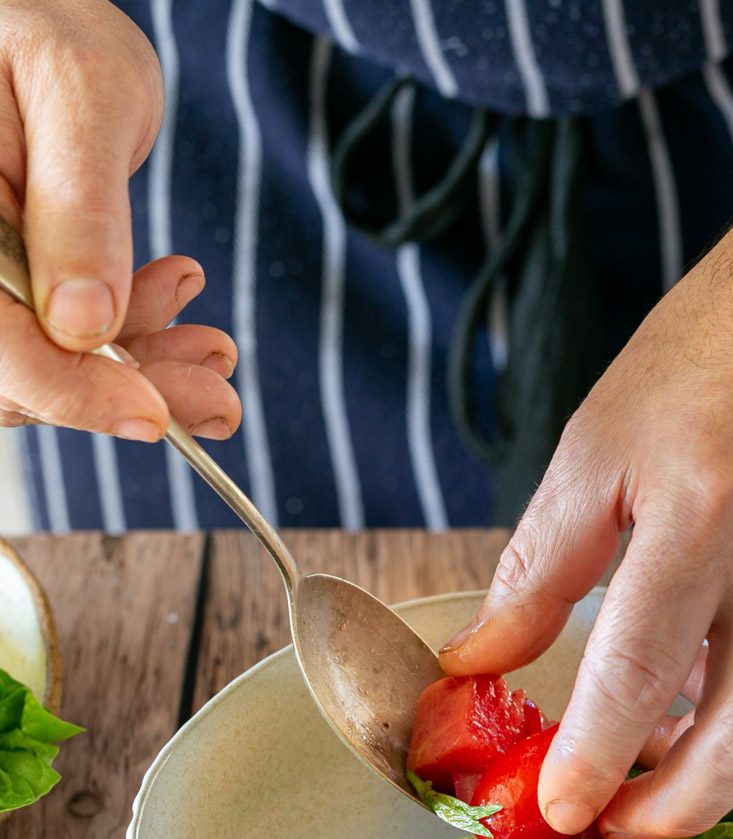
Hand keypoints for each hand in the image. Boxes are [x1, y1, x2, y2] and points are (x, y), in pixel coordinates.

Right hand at [0, 0, 238, 440]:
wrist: (38, 15)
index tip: (153, 414)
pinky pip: (59, 341)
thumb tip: (84, 326)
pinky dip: (130, 340)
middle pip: (20, 368)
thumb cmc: (46, 22)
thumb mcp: (79, 92)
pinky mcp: (10, 286)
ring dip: (140, 371)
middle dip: (126, 390)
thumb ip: (80, 209)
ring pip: (46, 366)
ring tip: (213, 349)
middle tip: (219, 397)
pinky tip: (177, 301)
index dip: (66, 390)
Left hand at [440, 131, 732, 838]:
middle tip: (621, 821)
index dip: (592, 761)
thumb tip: (477, 660)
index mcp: (701, 513)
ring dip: (726, 772)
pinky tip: (724, 705)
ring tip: (663, 771)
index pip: (636, 678)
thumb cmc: (723, 340)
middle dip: (676, 808)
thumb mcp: (601, 439)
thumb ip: (539, 566)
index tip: (561, 811)